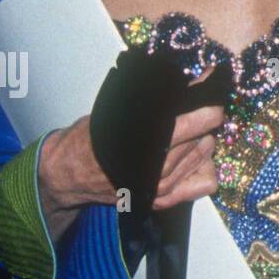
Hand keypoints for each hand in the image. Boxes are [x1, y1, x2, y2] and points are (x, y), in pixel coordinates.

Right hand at [38, 66, 225, 240]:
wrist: (68, 172)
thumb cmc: (93, 135)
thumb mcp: (120, 107)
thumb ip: (154, 97)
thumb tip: (191, 78)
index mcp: (150, 140)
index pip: (202, 118)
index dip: (209, 98)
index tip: (210, 83)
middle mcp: (161, 167)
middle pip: (206, 134)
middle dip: (205, 117)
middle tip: (196, 106)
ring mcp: (163, 187)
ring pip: (206, 154)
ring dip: (203, 138)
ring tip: (189, 129)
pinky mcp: (163, 200)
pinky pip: (205, 182)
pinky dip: (203, 166)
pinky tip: (191, 155)